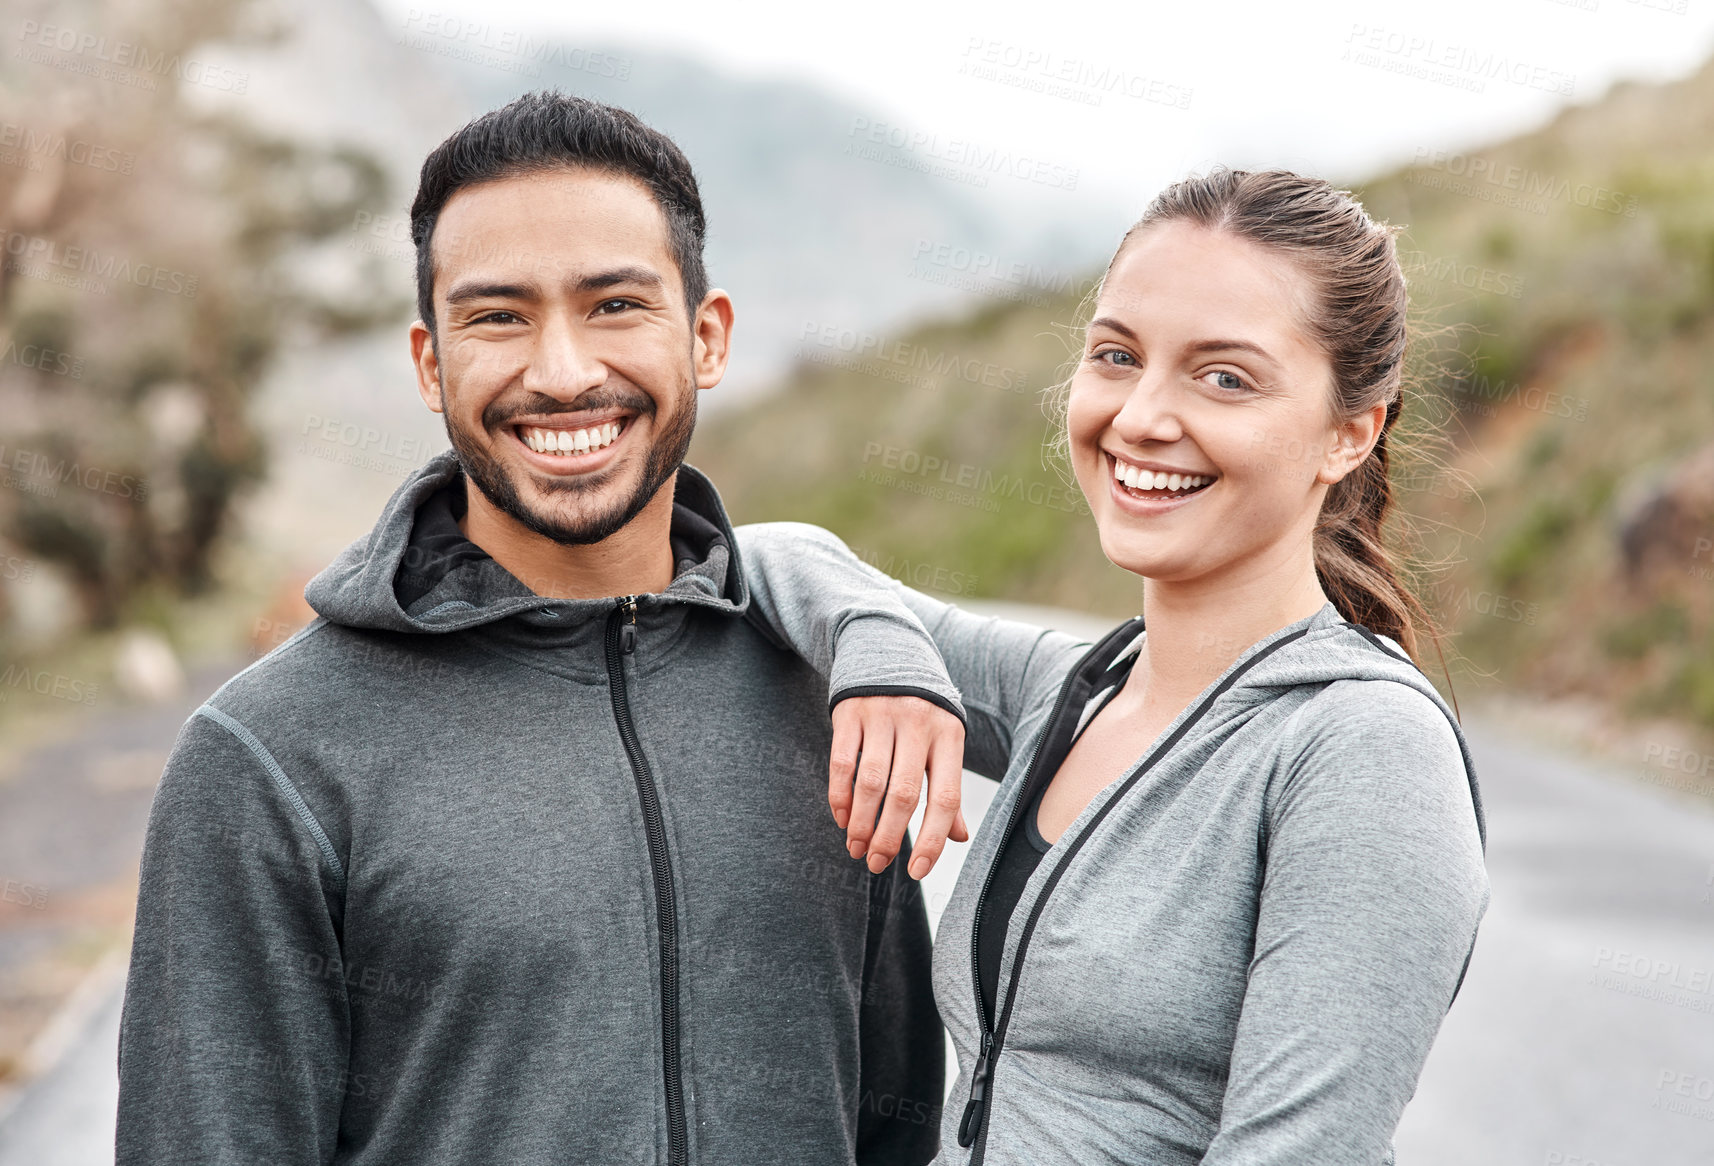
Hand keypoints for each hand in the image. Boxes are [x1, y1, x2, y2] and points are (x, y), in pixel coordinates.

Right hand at [829, 695, 967, 879]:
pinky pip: (841, 763)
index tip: (917, 871)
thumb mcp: (944, 742)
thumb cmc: (923, 713)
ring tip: (857, 848)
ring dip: (862, 823)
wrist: (888, 650)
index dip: (932, 838)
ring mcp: (883, 715)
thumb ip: (949, 789)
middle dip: (889, 837)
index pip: (944, 797)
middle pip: (903, 794)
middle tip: (877, 864)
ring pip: (870, 783)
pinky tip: (842, 819)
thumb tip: (958, 838)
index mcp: (949, 736)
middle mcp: (918, 724)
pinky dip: (840, 797)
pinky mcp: (850, 712)